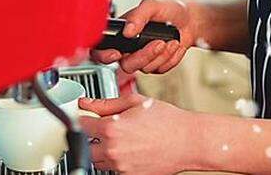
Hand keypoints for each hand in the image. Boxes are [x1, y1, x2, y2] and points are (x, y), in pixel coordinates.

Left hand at [78, 93, 194, 173]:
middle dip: (91, 136)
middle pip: (85, 146)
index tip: (85, 115)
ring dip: (101, 150)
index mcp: (112, 129)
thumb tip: (86, 103)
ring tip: (118, 138)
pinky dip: (115, 160)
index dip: (82, 117)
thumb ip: (106, 103)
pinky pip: (113, 169)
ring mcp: (121, 166)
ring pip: (97, 160)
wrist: (188, 141)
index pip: (81, 124)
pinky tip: (128, 149)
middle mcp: (113, 151)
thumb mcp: (135, 103)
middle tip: (101, 127)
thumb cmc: (167, 121)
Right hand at [91, 0, 197, 74]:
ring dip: (161, 55)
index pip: (102, 49)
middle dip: (144, 55)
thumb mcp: (152, 5)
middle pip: (126, 65)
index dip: (103, 55)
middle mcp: (129, 48)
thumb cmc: (169, 10)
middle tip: (158, 42)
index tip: (116, 53)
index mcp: (122, 32)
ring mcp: (142, 58)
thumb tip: (127, 30)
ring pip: (145, 68)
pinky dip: (170, 58)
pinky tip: (173, 45)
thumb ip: (138, 15)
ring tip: (170, 40)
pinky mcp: (156, 65)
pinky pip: (160, 70)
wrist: (189, 21)